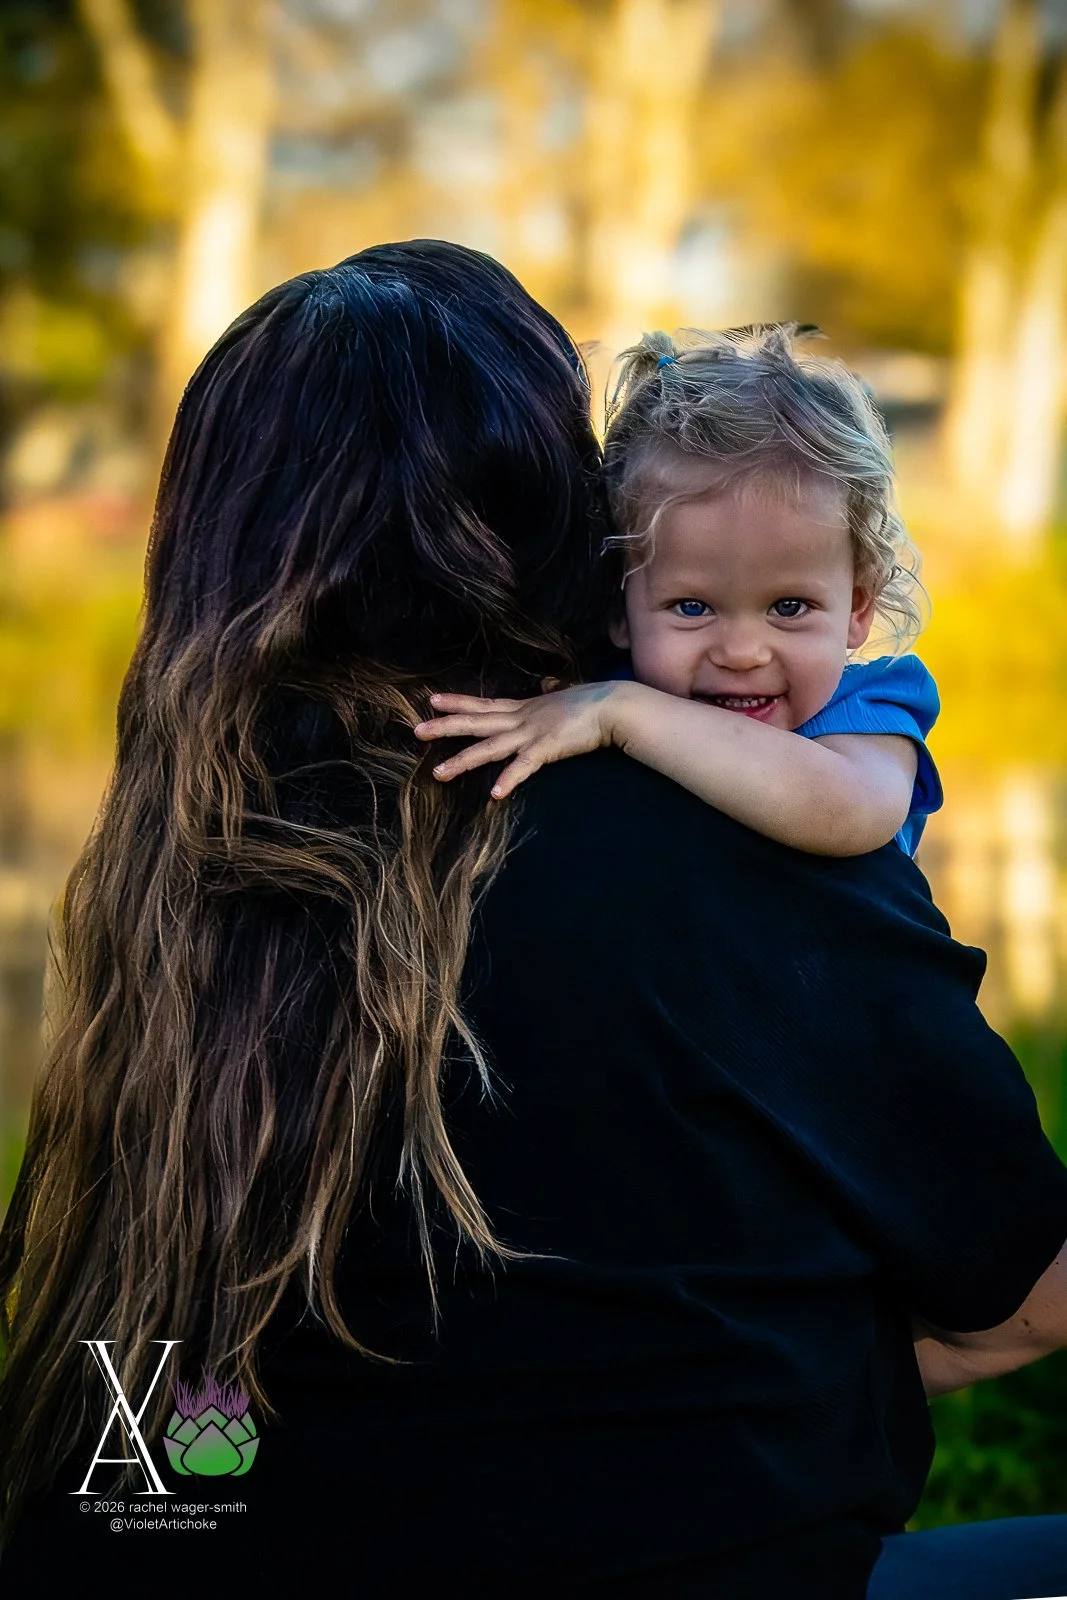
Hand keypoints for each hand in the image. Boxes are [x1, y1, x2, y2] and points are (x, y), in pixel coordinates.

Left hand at [413, 683, 623, 798]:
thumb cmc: (593, 701)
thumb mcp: (565, 694)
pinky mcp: (546, 749)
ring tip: (438, 773)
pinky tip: (494, 794)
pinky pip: (523, 767)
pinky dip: (508, 780)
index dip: (457, 702)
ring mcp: (531, 733)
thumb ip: (552, 691)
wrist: (613, 705)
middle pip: (474, 723)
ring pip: (488, 748)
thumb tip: (549, 683)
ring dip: (462, 760)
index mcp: (523, 708)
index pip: (483, 704)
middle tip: (417, 730)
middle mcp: (520, 719)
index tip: (432, 700)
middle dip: (444, 727)